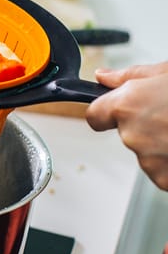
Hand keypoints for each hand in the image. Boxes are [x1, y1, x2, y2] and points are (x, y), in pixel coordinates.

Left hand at [86, 62, 167, 189]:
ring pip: (147, 155)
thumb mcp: (163, 72)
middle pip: (125, 135)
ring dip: (162, 147)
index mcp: (125, 106)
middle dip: (144, 126)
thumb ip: (128, 77)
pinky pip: (165, 172)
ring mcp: (151, 162)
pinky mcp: (167, 181)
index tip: (114, 112)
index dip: (105, 113)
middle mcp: (133, 136)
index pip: (94, 116)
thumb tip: (103, 76)